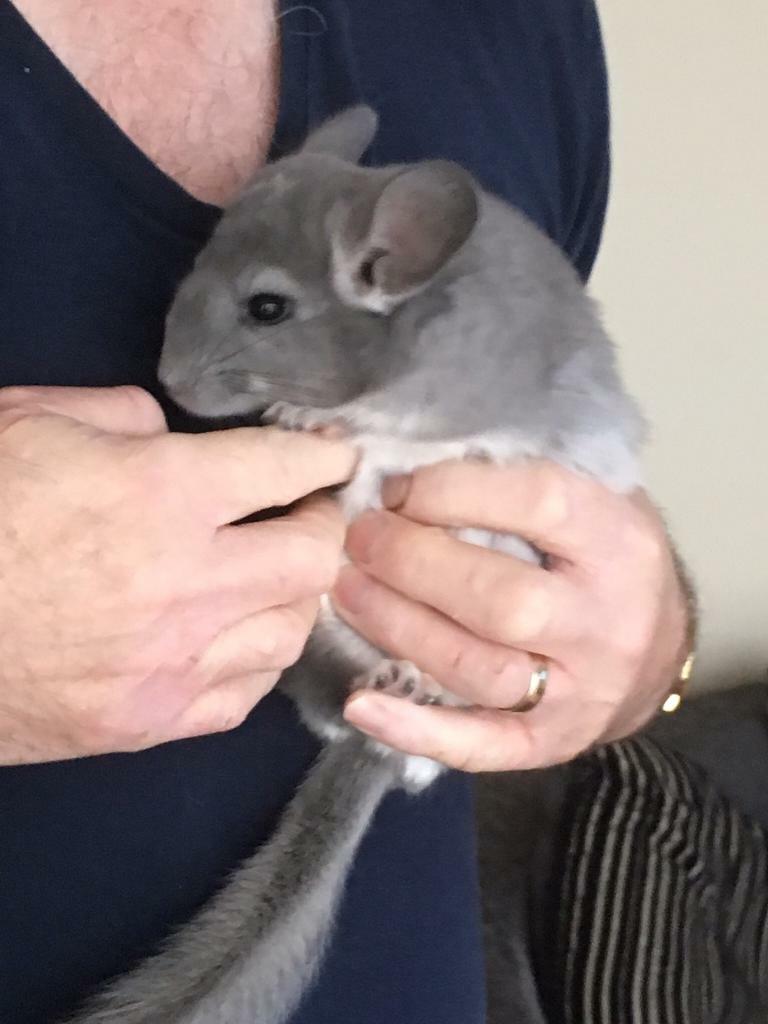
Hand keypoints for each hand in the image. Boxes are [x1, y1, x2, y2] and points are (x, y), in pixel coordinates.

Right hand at [0, 386, 355, 764]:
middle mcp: (185, 582)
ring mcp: (172, 663)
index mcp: (160, 494)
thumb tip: (171, 437)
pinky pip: (245, 694)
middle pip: (315, 557)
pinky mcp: (149, 723)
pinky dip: (253, 659)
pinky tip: (230, 635)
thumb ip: (121, 418)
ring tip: (265, 573)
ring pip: (290, 630)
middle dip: (321, 525)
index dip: (322, 456)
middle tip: (302, 512)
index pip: (285, 467)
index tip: (334, 457)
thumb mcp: (29, 423)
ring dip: (289, 594)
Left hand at [333, 460, 689, 771]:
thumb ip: (520, 476)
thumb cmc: (604, 556)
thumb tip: (412, 457)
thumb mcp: (592, 495)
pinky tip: (360, 704)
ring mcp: (581, 693)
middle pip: (501, 600)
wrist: (655, 651)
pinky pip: (480, 747)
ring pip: (478, 670)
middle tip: (357, 538)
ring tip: (344, 591)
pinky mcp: (552, 743)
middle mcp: (606, 623)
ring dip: (396, 628)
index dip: (451, 491)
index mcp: (619, 542)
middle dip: (412, 564)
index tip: (393, 485)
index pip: (537, 504)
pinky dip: (415, 731)